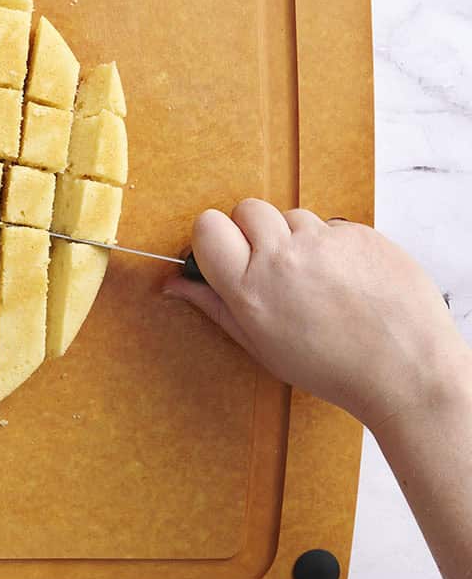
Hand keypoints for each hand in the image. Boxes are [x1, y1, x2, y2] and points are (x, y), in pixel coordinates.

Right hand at [163, 199, 470, 429]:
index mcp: (250, 287)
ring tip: (318, 279)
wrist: (406, 369)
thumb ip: (213, 305)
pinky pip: (332, 225)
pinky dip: (334, 246)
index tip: (225, 253)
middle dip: (253, 231)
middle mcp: (284, 256)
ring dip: (297, 239)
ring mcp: (325, 240)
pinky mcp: (361, 232)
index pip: (207, 226)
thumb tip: (172, 284)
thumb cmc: (331, 367)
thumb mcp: (259, 344)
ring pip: (293, 216)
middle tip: (272, 266)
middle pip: (248, 209)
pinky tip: (347, 279)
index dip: (214, 237)